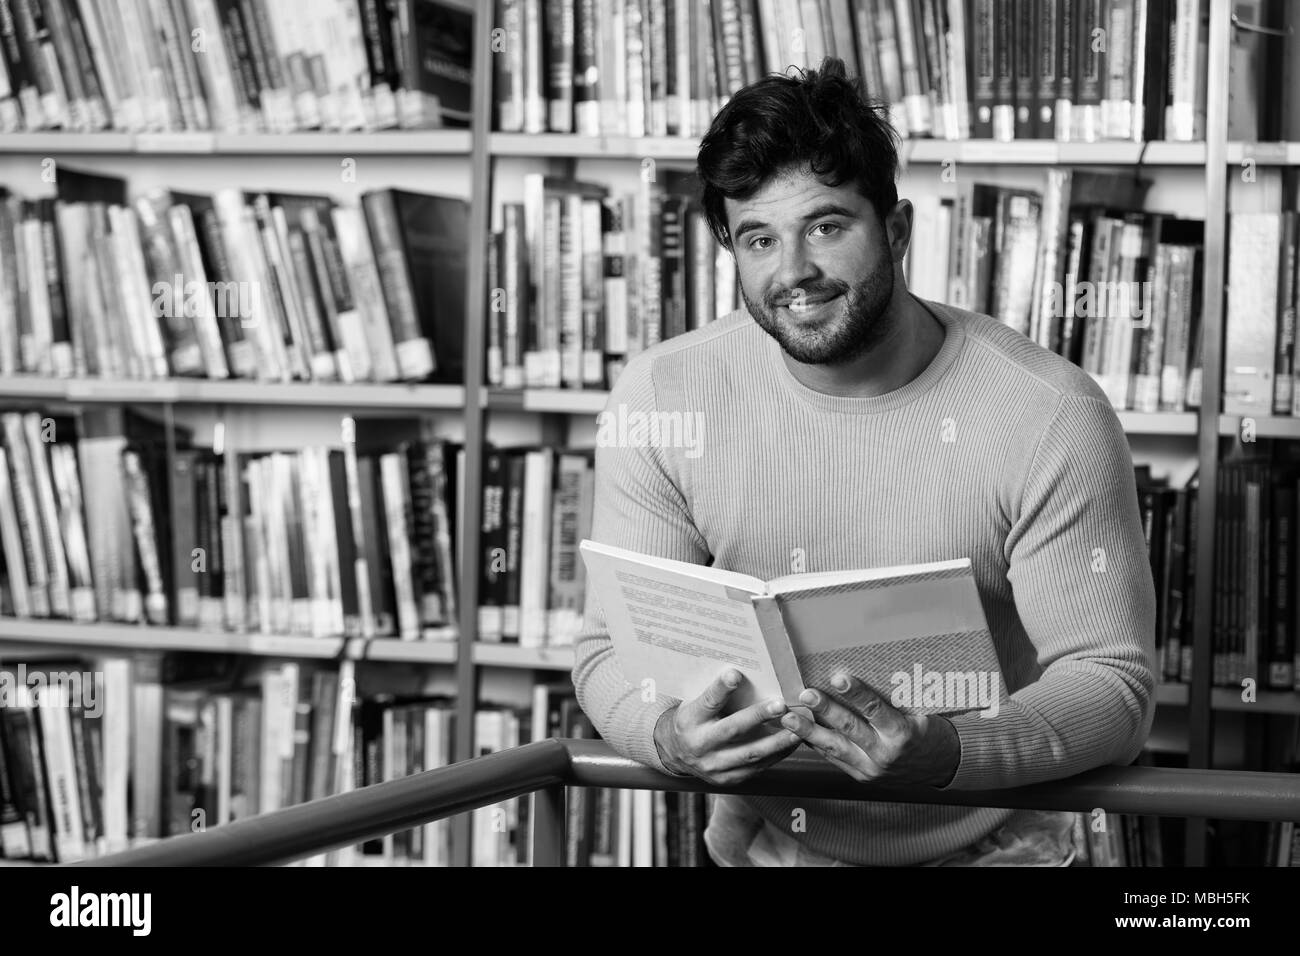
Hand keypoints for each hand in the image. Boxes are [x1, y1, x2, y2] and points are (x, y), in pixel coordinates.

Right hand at [654, 669, 801, 785]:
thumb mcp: (694, 703)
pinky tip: (791, 743)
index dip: (721, 688)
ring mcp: (713, 765)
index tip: (736, 674)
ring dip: (776, 741)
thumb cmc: (693, 719)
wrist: (677, 753)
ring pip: (749, 754)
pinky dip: (777, 755)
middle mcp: (699, 744)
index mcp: (689, 720)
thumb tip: (742, 671)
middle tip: (781, 704)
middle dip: (758, 716)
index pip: (707, 702)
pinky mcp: (727, 778)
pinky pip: (756, 767)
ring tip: (797, 729)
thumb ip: (715, 693)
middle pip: (732, 729)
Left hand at [779, 673, 959, 786]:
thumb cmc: (929, 731)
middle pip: (849, 729)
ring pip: (835, 748)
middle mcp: (885, 754)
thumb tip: (865, 668)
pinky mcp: (862, 777)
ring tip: (789, 717)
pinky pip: (834, 759)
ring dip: (809, 731)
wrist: (941, 768)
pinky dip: (815, 744)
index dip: (856, 693)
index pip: (875, 710)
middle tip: (805, 694)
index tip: (839, 677)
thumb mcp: (919, 712)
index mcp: (903, 734)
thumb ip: (893, 699)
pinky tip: (798, 732)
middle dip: (825, 710)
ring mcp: (871, 768)